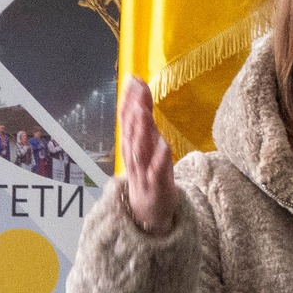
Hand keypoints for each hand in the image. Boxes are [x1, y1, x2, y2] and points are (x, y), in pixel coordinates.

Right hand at [118, 77, 174, 233]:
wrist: (148, 214)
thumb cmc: (147, 176)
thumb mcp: (144, 148)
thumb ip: (143, 125)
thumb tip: (140, 100)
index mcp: (132, 145)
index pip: (128, 118)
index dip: (130, 98)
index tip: (133, 79)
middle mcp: (135, 155)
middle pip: (132, 129)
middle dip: (134, 108)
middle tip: (137, 89)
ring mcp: (144, 170)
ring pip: (140, 148)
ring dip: (141, 130)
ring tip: (144, 112)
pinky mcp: (157, 185)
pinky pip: (157, 171)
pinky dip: (160, 158)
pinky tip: (164, 145)